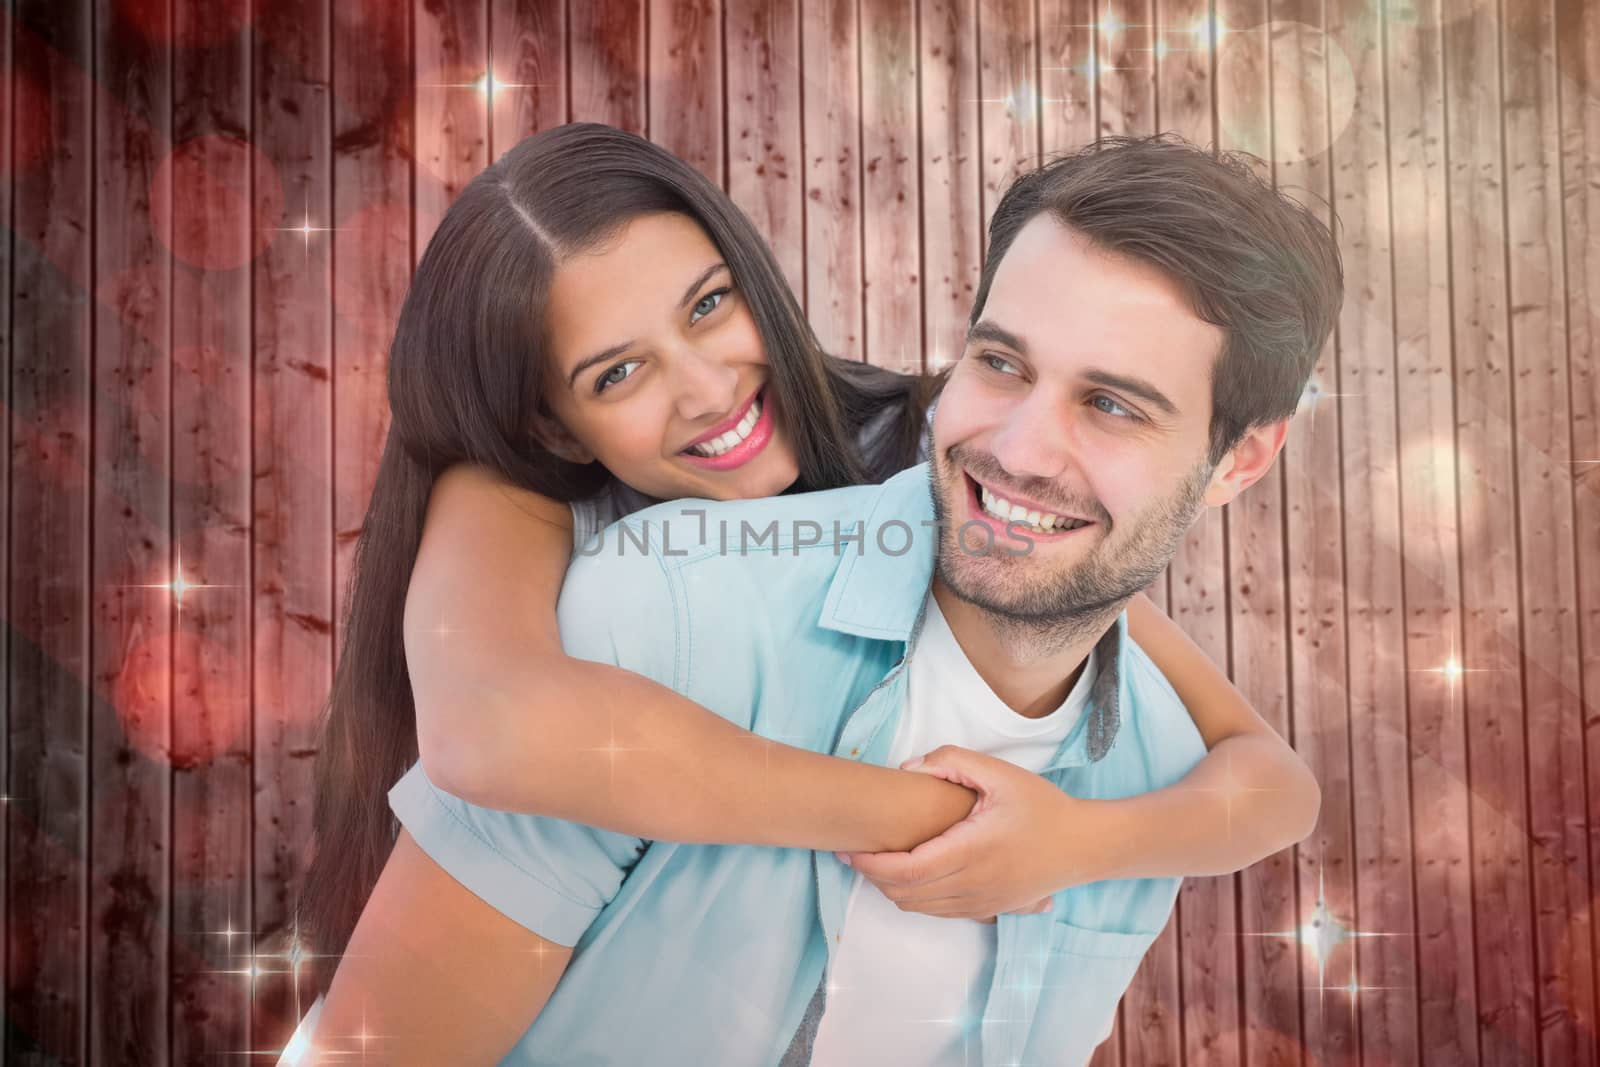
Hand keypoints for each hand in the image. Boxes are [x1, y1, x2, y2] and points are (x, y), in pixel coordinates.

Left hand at [837, 745, 1094, 920]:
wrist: (1084, 846)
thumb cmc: (1042, 807)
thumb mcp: (1001, 773)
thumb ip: (952, 761)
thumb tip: (909, 768)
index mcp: (973, 851)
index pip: (906, 870)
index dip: (871, 864)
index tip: (850, 848)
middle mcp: (974, 885)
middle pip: (905, 893)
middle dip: (873, 876)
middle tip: (854, 852)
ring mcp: (981, 903)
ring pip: (919, 908)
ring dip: (892, 889)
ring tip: (877, 862)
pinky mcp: (988, 910)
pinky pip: (938, 912)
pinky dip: (914, 898)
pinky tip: (908, 875)